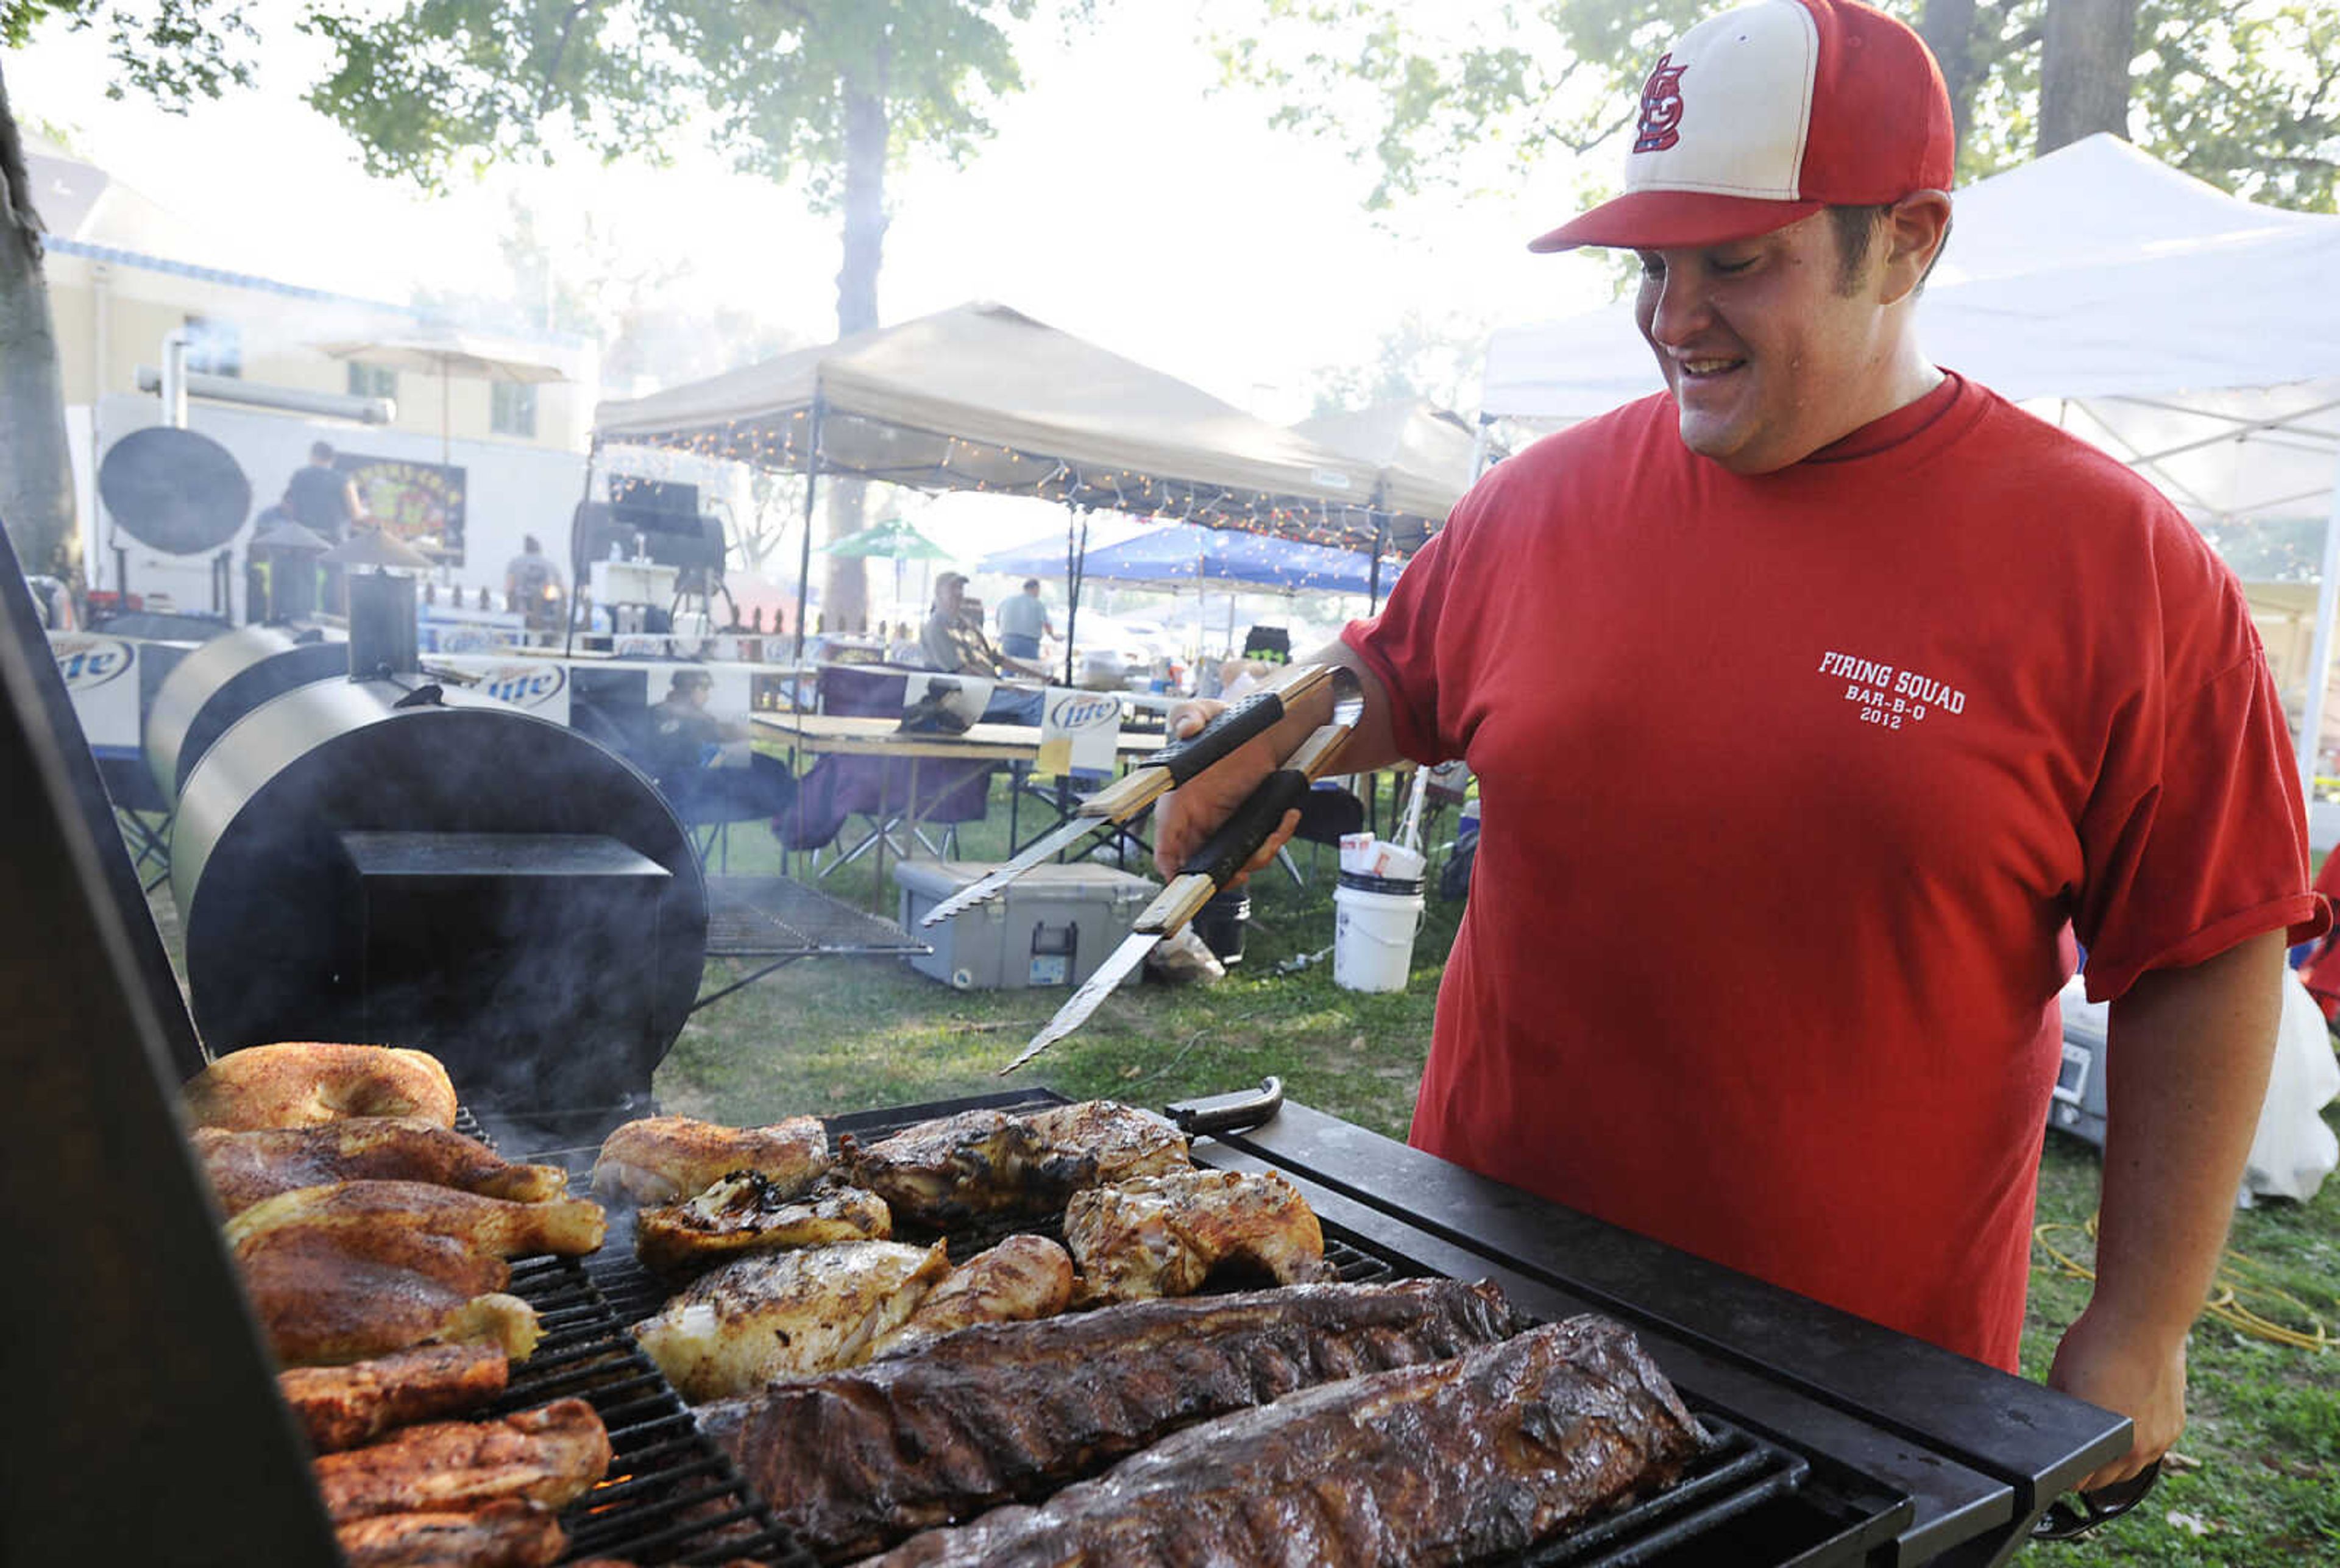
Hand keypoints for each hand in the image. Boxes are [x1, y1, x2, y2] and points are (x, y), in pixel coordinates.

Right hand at [1152, 698, 1300, 885]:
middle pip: (1201, 868)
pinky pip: (1259, 845)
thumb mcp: (1204, 711)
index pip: (1165, 850)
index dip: (1173, 871)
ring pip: (1236, 862)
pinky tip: (1288, 817)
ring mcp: (1224, 827)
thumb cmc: (1223, 722)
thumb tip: (1186, 728)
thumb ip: (1188, 714)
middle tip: (1243, 870)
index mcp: (1177, 805)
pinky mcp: (1248, 825)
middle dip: (1223, 875)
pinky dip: (1276, 838)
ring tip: (1276, 833)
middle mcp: (1198, 822)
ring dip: (1258, 855)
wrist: (1260, 727)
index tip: (1189, 881)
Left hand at [2047, 1304, 2186, 1490]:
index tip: (2055, 1465)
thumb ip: (2061, 1411)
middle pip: (2106, 1479)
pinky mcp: (2175, 1426)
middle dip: (2087, 1473)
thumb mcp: (2060, 1378)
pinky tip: (2125, 1431)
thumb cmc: (2097, 1341)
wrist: (2145, 1318)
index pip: (2079, 1478)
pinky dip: (2138, 1446)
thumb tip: (2054, 1426)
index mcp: (2104, 1441)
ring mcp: (2161, 1440)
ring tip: (2096, 1448)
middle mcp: (2137, 1449)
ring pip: (2132, 1468)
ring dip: (2114, 1464)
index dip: (2064, 1473)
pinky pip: (2153, 1449)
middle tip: (2071, 1460)